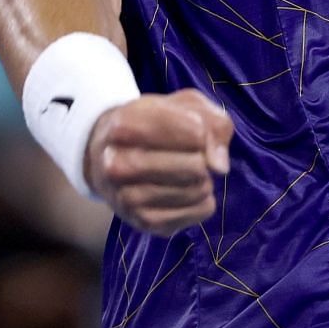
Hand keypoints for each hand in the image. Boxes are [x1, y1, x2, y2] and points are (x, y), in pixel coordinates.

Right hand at [83, 90, 232, 234]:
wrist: (109, 155)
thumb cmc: (154, 124)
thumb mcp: (184, 105)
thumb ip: (213, 123)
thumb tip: (220, 167)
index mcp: (124, 125)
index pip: (195, 132)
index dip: (204, 132)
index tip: (194, 131)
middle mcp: (116, 165)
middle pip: (195, 166)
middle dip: (204, 159)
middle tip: (193, 155)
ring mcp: (126, 198)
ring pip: (196, 190)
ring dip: (205, 180)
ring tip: (190, 173)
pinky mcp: (142, 222)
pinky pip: (197, 212)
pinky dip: (204, 201)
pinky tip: (189, 191)